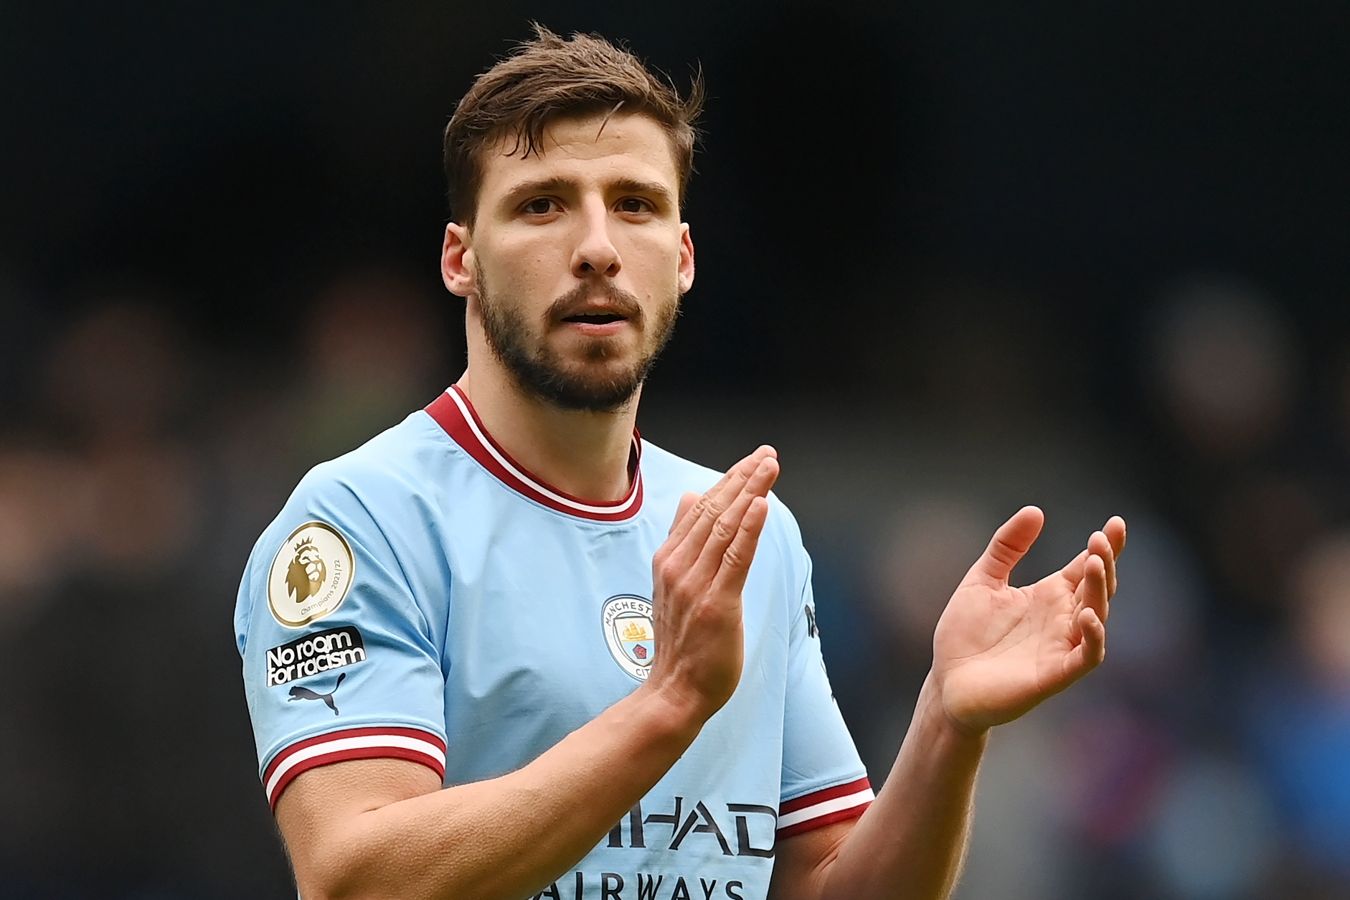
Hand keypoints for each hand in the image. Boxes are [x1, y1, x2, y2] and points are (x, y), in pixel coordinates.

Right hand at [646, 445, 779, 722]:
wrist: (673, 692)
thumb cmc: (681, 643)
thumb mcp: (673, 583)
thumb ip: (683, 540)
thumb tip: (691, 496)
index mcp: (670, 559)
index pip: (702, 508)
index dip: (730, 481)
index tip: (753, 460)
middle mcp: (679, 566)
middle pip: (715, 510)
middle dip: (744, 478)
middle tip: (768, 454)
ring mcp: (696, 584)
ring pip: (726, 527)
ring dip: (750, 492)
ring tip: (769, 467)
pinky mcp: (717, 605)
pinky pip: (735, 559)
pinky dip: (749, 528)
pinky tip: (761, 505)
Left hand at [931, 506, 1125, 733]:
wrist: (946, 682)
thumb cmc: (965, 635)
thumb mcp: (982, 580)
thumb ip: (1006, 547)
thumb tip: (1035, 510)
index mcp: (1049, 596)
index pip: (1085, 568)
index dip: (1105, 546)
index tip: (1116, 522)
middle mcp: (1062, 619)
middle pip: (1097, 588)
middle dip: (1105, 563)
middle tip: (1100, 539)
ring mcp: (1061, 646)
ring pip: (1097, 616)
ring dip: (1100, 591)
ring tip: (1095, 563)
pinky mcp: (1055, 674)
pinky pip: (1086, 655)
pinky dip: (1093, 637)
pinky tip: (1087, 615)